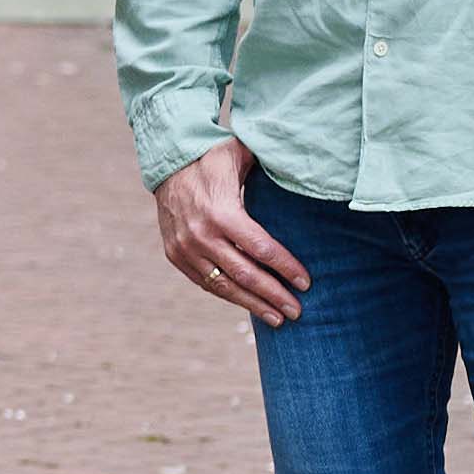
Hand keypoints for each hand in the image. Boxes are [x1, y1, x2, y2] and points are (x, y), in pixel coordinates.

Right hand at [148, 138, 309, 328]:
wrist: (167, 163)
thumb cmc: (213, 158)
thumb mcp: (240, 154)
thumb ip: (270, 164)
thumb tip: (305, 169)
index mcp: (220, 213)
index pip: (261, 248)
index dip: (286, 268)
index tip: (306, 283)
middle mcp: (201, 235)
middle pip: (246, 274)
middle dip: (275, 295)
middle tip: (297, 311)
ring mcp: (185, 248)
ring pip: (225, 286)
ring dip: (254, 304)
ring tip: (278, 318)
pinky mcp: (176, 255)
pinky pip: (206, 282)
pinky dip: (230, 295)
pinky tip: (249, 304)